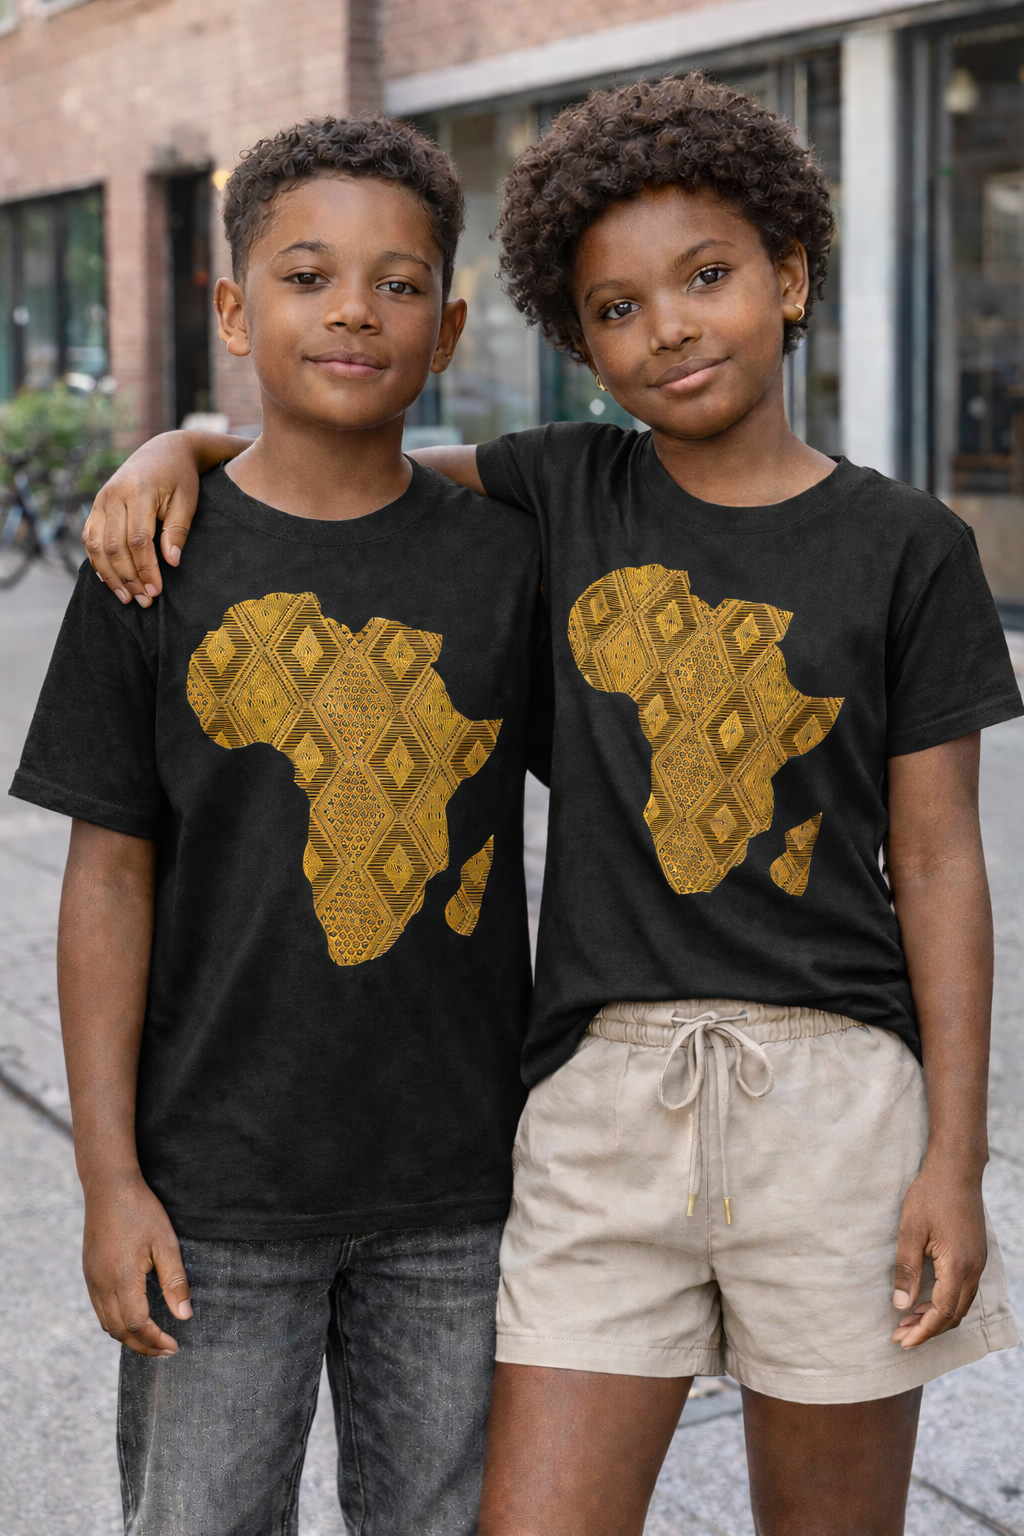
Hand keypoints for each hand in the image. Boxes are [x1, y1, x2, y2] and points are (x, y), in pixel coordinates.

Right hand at [82, 1172, 191, 1355]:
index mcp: (122, 1279)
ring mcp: (91, 1279)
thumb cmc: (141, 1211)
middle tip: (165, 1350)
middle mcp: (101, 1284)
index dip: (155, 1340)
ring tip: (151, 1340)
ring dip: (127, 1337)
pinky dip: (115, 1322)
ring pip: (106, 1323)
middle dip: (142, 1346)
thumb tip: (184, 1316)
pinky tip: (132, 1318)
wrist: (109, 1187)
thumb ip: (174, 1281)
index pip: (137, 1324)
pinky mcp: (89, 1272)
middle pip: (119, 1331)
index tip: (174, 1346)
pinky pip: (99, 1308)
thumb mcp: (166, 1243)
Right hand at [83, 431, 202, 605]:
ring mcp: (100, 500)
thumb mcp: (187, 500)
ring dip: (110, 576)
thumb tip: (171, 562)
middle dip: (129, 578)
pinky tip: (110, 580)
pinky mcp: (96, 506)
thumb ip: (177, 530)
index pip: (138, 540)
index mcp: (139, 491)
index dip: (146, 569)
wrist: (163, 450)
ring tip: (127, 597)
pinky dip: (97, 561)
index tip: (156, 591)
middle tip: (144, 600)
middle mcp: (113, 495)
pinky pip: (89, 538)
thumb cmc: (180, 477)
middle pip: (115, 546)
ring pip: (97, 546)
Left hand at [891, 1158, 986, 1348]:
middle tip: (900, 1336)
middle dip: (927, 1330)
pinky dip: (946, 1303)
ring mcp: (978, 1262)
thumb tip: (900, 1306)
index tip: (901, 1342)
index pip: (942, 1313)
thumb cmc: (930, 1195)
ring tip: (908, 1322)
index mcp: (958, 1265)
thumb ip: (906, 1270)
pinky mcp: (976, 1255)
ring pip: (960, 1304)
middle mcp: (974, 1269)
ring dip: (936, 1318)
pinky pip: (964, 1291)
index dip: (922, 1331)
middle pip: (954, 1315)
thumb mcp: (910, 1231)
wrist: (956, 1169)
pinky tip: (926, 1300)